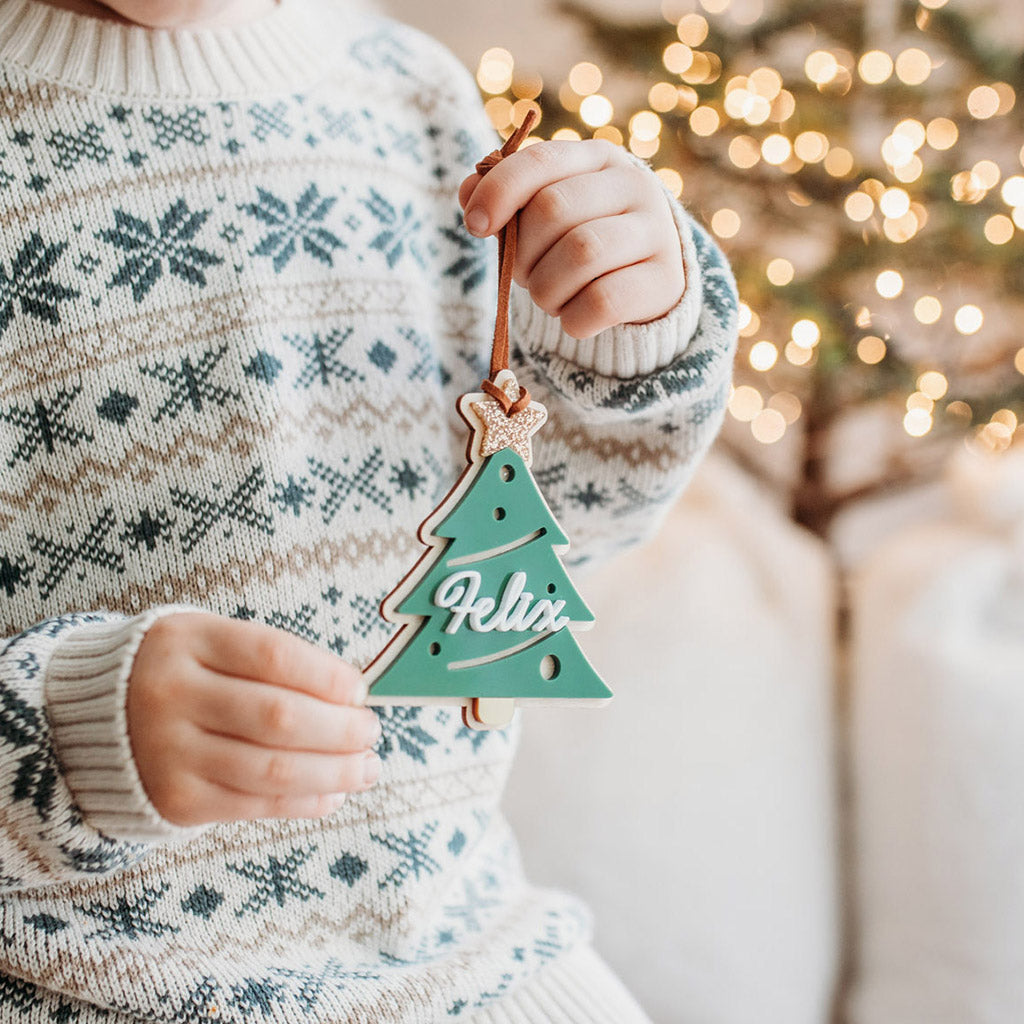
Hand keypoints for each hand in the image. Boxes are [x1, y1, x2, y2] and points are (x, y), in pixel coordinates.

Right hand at [126, 613, 381, 826]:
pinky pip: (254, 805)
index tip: (360, 691)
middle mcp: (173, 694)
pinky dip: (304, 802)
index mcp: (189, 640)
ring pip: (273, 769)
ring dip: (335, 772)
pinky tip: (333, 793)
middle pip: (279, 717)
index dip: (327, 676)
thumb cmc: (182, 672)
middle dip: (341, 730)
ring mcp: (170, 751)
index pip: (273, 656)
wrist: (91, 718)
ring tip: (367, 768)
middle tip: (372, 732)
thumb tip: (352, 698)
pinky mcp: (175, 798)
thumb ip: (272, 661)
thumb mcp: (210, 642)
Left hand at [459, 139, 684, 339]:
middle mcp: (634, 186)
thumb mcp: (545, 215)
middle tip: (525, 276)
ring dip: (546, 289)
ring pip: (581, 253)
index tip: (475, 227)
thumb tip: (467, 192)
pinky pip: (604, 301)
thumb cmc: (581, 242)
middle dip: (523, 254)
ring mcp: (656, 232)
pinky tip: (574, 319)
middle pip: (553, 210)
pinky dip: (574, 319)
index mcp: (598, 158)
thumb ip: (507, 199)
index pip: (541, 160)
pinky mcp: (666, 280)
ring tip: (549, 298)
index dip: (499, 191)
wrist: (645, 285)